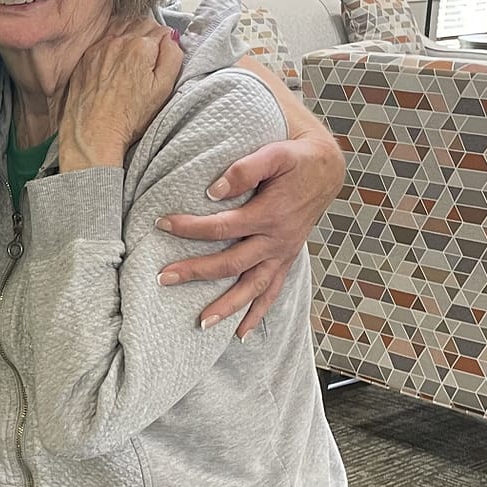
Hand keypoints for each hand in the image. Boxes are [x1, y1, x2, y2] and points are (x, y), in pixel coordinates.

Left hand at [58, 22, 182, 172]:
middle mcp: (118, 41)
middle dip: (150, 36)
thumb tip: (172, 37)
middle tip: (152, 57)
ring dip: (132, 34)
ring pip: (122, 27)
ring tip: (135, 56)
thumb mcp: (163, 89)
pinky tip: (116, 58)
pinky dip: (113, 41)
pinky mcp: (86, 57)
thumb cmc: (129, 117)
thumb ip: (172, 58)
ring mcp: (99, 48)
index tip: (164, 56)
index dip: (166, 43)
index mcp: (141, 47)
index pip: (162, 30)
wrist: (94, 133)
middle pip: (142, 24)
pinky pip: (104, 38)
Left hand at [157, 135, 342, 337]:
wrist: (325, 169)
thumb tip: (212, 192)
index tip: (161, 224)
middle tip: (163, 278)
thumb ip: (243, 170)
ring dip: (228, 307)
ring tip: (201, 323)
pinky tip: (241, 332)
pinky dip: (258, 313)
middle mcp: (277, 241)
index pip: (223, 227)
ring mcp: (282, 254)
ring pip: (254, 288)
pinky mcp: (285, 259)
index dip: (190, 227)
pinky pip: (273, 292)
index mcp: (270, 215)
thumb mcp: (273, 154)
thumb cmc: (294, 159)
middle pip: (232, 264)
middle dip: (197, 272)